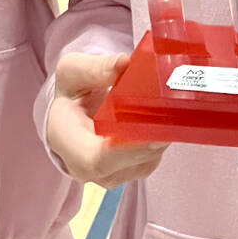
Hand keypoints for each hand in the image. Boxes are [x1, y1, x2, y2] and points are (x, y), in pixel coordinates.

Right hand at [46, 52, 167, 188]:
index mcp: (65, 141)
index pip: (96, 159)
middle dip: (152, 136)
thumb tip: (122, 64)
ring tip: (165, 108)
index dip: (127, 149)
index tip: (151, 129)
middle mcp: (85, 167)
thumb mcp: (73, 70)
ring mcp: (110, 174)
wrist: (75, 111)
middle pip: (126, 163)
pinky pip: (152, 158)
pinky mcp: (130, 171)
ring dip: (160, 135)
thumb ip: (93, 67)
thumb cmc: (72, 91)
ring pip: (145, 161)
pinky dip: (160, 138)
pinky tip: (162, 117)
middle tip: (172, 112)